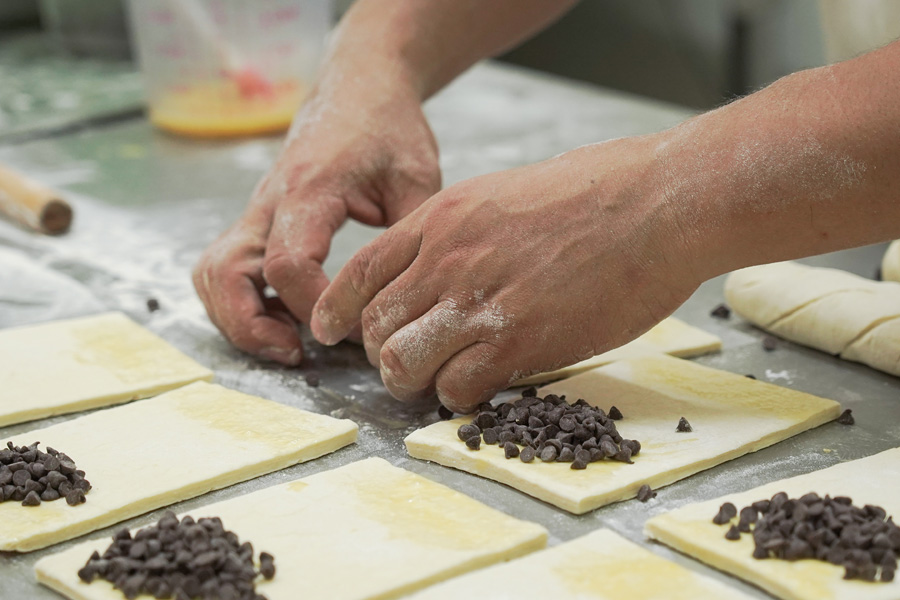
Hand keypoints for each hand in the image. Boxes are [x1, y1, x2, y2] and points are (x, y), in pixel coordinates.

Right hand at [193, 77, 439, 364]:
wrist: (360, 89)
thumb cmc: (388, 128)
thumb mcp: (418, 180)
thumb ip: (408, 240)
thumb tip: (399, 304)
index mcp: (309, 188)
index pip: (288, 262)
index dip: (315, 306)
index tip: (353, 328)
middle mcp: (269, 201)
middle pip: (226, 271)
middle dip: (250, 324)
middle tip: (297, 354)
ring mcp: (257, 211)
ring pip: (213, 272)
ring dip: (237, 318)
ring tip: (288, 346)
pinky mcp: (259, 221)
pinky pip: (226, 267)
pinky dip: (241, 302)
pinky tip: (283, 321)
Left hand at [310, 135, 703, 410]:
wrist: (658, 202)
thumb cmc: (599, 191)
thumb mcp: (507, 193)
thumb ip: (465, 231)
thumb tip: (447, 265)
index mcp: (442, 219)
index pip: (360, 275)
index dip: (338, 311)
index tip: (335, 331)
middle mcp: (447, 260)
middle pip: (375, 326)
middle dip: (380, 354)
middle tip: (405, 366)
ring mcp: (479, 301)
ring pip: (402, 362)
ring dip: (413, 382)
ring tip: (436, 384)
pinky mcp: (518, 341)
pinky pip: (457, 387)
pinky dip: (458, 398)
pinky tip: (479, 389)